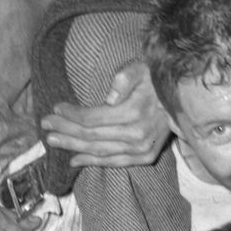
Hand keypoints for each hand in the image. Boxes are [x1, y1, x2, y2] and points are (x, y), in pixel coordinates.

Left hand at [41, 61, 167, 167]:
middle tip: (45, 126)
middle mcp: (138, 135)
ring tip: (53, 140)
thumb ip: (126, 77)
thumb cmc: (156, 78)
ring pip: (99, 151)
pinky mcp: (147, 156)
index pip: (93, 118)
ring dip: (73, 147)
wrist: (184, 97)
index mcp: (135, 111)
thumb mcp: (142, 67)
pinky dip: (93, 162)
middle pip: (92, 136)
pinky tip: (75, 160)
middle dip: (65, 130)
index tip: (55, 108)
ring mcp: (143, 149)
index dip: (71, 114)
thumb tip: (110, 96)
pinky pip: (115, 162)